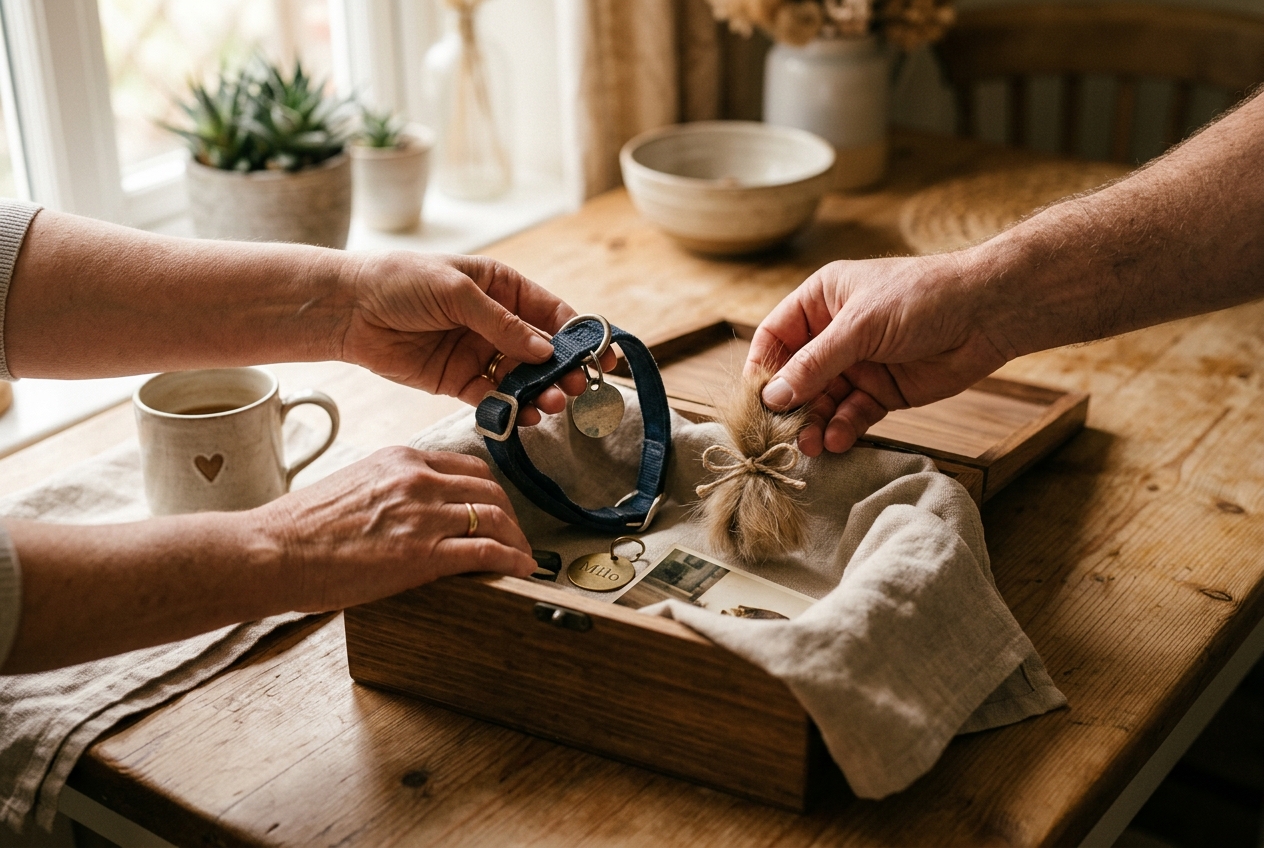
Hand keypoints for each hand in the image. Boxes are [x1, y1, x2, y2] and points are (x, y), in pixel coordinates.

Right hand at [257, 447, 536, 612]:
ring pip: (496, 517)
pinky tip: (522, 570)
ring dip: (517, 539)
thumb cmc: (300, 528)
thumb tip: (411, 512)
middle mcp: (418, 479)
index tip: (495, 509)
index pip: (466, 466)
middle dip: (510, 514)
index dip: (489, 491)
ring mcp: (423, 514)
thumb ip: (390, 489)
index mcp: (400, 459)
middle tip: (515, 536)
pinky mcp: (424, 554)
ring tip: (523, 557)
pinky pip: (488, 551)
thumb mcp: (353, 484)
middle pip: (489, 489)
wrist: (272, 552)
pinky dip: (513, 560)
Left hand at [340, 252, 611, 424]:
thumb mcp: (457, 292)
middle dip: (564, 370)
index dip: (579, 334)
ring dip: (541, 392)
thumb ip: (502, 324)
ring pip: (523, 378)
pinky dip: (512, 408)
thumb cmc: (401, 282)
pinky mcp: (459, 381)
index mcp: (502, 288)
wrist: (349, 309)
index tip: (601, 355)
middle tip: (577, 387)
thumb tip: (544, 351)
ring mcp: (479, 353)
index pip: (551, 313)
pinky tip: (526, 416)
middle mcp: (497, 322)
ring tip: (552, 404)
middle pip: (543, 351)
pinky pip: (494, 398)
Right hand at [747, 254, 1012, 455]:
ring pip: (822, 401)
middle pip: (796, 377)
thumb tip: (772, 398)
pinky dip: (843, 428)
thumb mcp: (860, 326)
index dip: (762, 369)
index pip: (775, 338)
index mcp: (821, 301)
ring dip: (814, 424)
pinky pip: (852, 414)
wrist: (988, 314)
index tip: (755, 402)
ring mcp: (858, 364)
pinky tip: (838, 440)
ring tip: (810, 446)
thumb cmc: (922, 298)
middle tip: (782, 435)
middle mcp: (834, 333)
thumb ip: (815, 364)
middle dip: (789, 407)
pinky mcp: (882, 391)